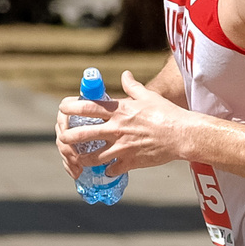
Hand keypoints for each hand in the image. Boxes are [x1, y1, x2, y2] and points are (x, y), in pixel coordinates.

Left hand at [56, 70, 193, 173]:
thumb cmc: (166, 114)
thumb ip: (132, 86)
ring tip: (79, 159)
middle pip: (82, 134)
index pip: (87, 107)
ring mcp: (121, 148)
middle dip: (68, 137)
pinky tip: (106, 170)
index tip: (62, 109)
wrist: (182, 135)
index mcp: (118, 111)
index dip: (70, 108)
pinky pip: (111, 170)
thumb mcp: (148, 96)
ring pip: (92, 157)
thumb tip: (125, 74)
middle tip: (64, 138)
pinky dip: (107, 171)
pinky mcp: (130, 162)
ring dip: (83, 158)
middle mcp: (116, 129)